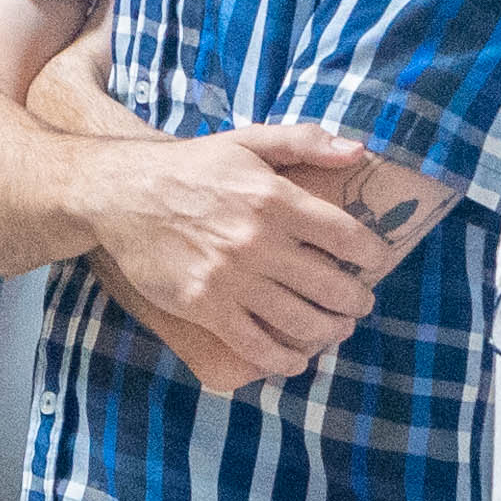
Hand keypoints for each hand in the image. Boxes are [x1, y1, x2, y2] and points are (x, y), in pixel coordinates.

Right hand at [84, 119, 406, 385]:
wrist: (122, 193)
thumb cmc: (192, 166)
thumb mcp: (248, 140)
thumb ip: (306, 141)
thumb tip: (359, 151)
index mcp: (274, 198)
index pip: (345, 236)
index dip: (372, 254)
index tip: (378, 260)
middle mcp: (257, 241)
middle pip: (330, 286)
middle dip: (356, 301)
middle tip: (360, 304)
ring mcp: (230, 278)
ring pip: (299, 321)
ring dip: (329, 332)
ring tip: (337, 329)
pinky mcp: (204, 306)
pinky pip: (255, 345)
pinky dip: (283, 360)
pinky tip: (295, 359)